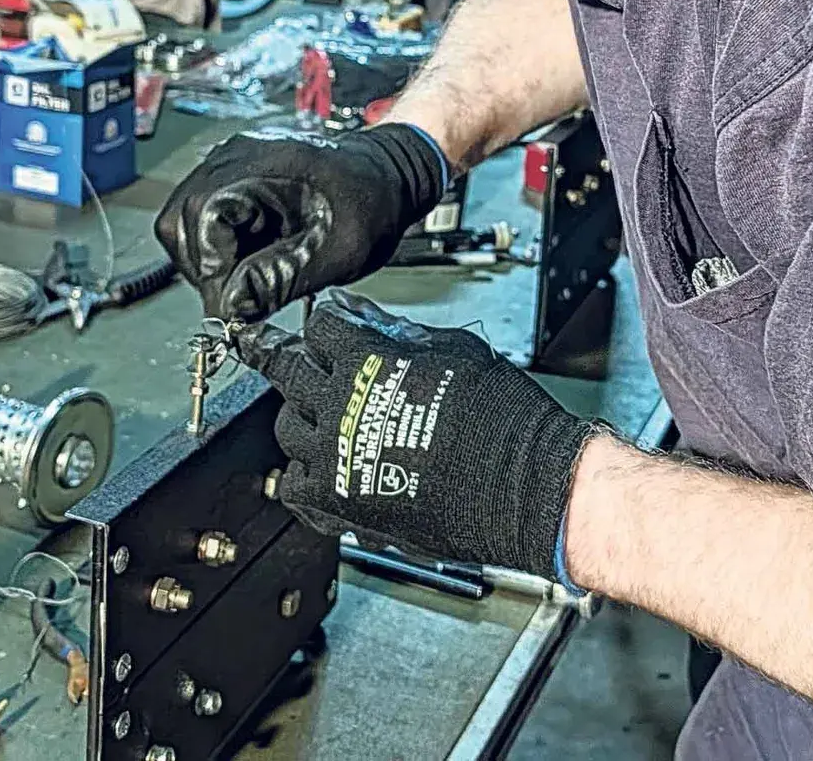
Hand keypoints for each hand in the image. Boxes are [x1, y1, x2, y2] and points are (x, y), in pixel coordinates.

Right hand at [156, 124, 447, 320]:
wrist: (388, 175)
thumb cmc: (374, 202)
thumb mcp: (339, 253)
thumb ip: (282, 280)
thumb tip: (232, 307)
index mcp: (263, 166)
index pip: (203, 218)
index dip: (211, 268)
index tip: (230, 304)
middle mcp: (236, 158)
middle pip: (181, 220)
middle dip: (204, 268)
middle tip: (236, 297)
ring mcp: (230, 164)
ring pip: (183, 220)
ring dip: (206, 260)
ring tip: (245, 279)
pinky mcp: (232, 178)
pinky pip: (200, 216)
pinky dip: (215, 248)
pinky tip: (248, 259)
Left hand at [241, 292, 596, 574]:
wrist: (525, 486)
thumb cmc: (503, 418)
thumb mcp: (452, 349)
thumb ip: (395, 329)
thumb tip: (358, 311)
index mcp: (368, 361)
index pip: (319, 327)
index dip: (325, 322)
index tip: (326, 326)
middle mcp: (342, 407)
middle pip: (288, 370)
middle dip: (289, 358)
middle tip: (288, 356)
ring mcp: (336, 457)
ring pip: (288, 428)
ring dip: (301, 416)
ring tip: (323, 415)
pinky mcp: (342, 502)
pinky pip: (295, 484)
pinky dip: (303, 471)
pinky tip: (322, 463)